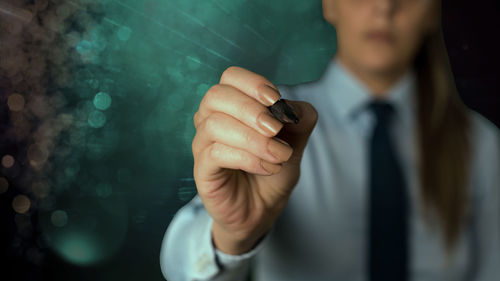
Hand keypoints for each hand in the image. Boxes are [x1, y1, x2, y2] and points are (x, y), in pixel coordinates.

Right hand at [192, 66, 317, 253]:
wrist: (262, 210)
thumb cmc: (273, 170)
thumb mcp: (295, 142)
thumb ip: (300, 120)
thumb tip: (292, 108)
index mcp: (231, 106)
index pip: (231, 77)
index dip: (252, 83)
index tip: (275, 100)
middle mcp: (211, 120)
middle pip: (216, 96)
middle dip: (251, 110)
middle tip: (277, 130)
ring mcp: (203, 144)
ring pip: (215, 124)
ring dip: (254, 139)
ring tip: (279, 156)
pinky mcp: (202, 169)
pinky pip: (216, 153)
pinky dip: (247, 157)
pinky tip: (267, 167)